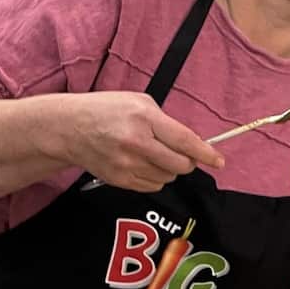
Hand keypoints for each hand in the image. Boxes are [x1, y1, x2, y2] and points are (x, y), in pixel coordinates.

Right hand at [72, 91, 224, 193]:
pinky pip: (153, 186)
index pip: (184, 141)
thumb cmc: (107, 111)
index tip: (219, 161)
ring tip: (152, 153)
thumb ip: (166, 122)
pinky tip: (142, 163)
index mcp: (144, 118)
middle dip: (187, 161)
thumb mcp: (138, 102)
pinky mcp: (121, 181)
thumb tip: (190, 145)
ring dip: (169, 168)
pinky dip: (155, 177)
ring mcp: (127, 165)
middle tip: (181, 154)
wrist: (70, 128)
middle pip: (180, 165)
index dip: (205, 153)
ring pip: (168, 177)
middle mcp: (137, 143)